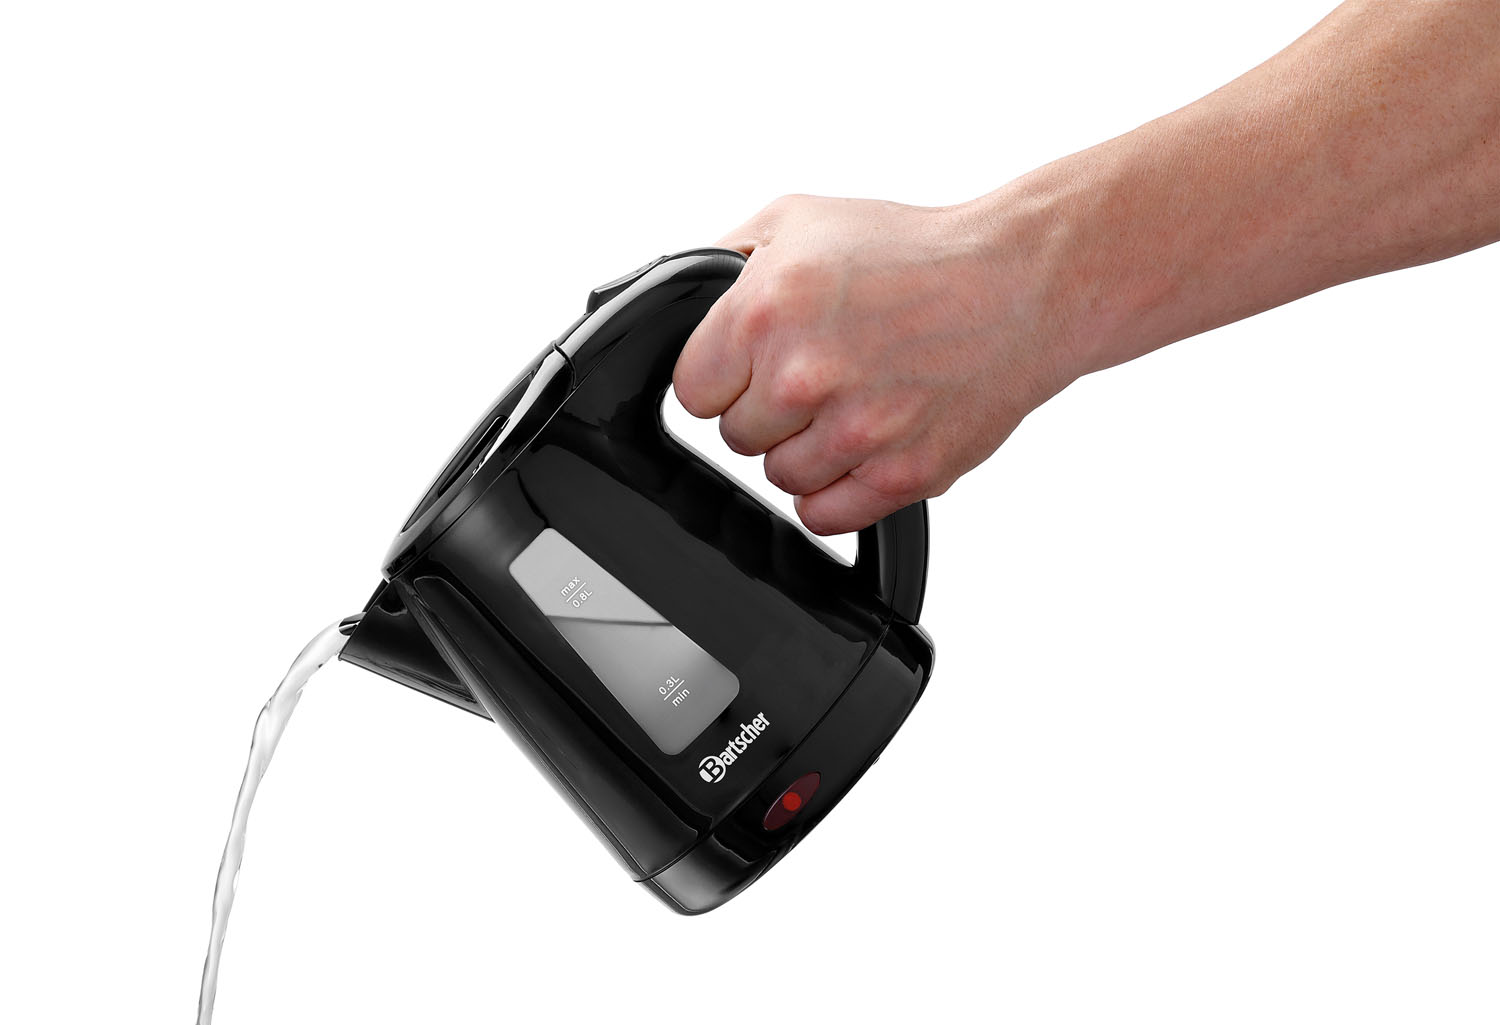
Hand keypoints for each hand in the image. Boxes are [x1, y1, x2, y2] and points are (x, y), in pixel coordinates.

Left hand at [673, 193, 1079, 534]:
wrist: (1022, 283)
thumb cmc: (918, 251)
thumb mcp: (799, 219)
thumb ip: (722, 263)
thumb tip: (682, 299)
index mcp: (765, 310)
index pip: (693, 390)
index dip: (723, 375)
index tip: (754, 363)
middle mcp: (805, 374)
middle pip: (736, 437)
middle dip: (768, 408)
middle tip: (820, 371)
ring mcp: (856, 431)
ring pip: (780, 478)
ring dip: (806, 448)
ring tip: (853, 399)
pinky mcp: (901, 474)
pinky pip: (825, 515)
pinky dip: (837, 490)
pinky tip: (864, 444)